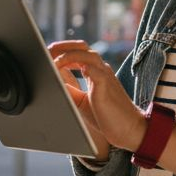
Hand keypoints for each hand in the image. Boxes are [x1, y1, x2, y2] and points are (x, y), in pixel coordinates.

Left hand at [49, 40, 145, 157]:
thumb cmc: (106, 117)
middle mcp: (101, 70)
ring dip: (67, 54)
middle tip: (46, 52)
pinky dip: (75, 64)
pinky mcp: (105, 83)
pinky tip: (62, 69)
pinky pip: (92, 67)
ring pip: (87, 53)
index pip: (78, 53)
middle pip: (81, 47)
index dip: (62, 51)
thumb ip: (69, 89)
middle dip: (62, 46)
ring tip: (53, 61)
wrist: (128, 129)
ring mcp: (105, 75)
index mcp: (95, 73)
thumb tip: (49, 81)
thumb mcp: (80, 101)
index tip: (46, 55)